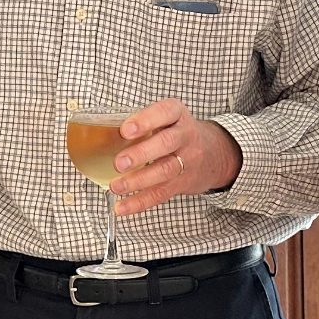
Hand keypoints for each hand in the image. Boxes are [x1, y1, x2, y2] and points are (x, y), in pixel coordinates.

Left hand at [109, 100, 239, 216]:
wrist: (215, 153)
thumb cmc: (178, 132)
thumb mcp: (168, 118)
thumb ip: (143, 123)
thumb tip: (103, 133)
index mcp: (177, 115)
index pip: (165, 112)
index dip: (145, 120)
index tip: (125, 130)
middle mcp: (185, 136)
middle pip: (166, 144)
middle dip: (141, 154)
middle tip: (119, 162)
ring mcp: (187, 160)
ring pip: (164, 171)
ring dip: (137, 181)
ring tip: (116, 186)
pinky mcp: (182, 183)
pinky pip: (161, 193)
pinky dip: (139, 202)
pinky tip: (123, 206)